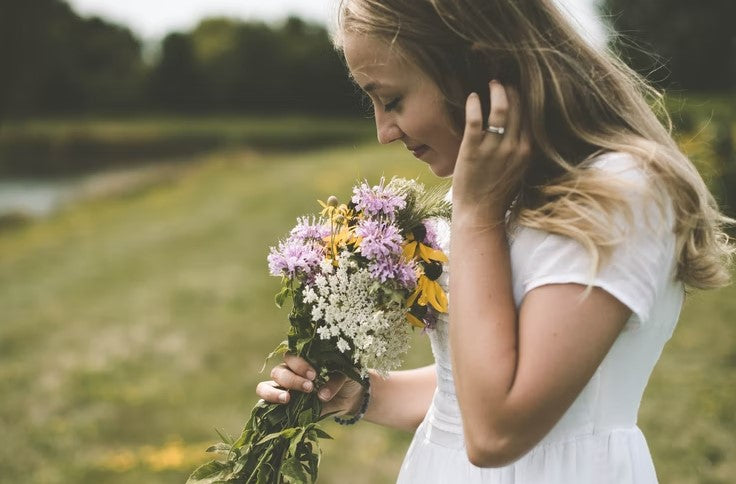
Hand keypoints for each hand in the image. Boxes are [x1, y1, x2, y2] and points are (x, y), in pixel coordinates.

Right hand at [255, 353, 364, 416]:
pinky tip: (281, 408)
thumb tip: (322, 395)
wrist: (351, 396)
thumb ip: (335, 381)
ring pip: (265, 386)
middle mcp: (290, 372)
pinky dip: (270, 405)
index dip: (299, 365)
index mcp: (303, 359)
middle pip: (278, 372)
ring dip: (274, 392)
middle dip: (292, 380)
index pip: (291, 356)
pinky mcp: (283, 406)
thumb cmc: (347, 378)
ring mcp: (284, 389)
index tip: (314, 375)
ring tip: (287, 399)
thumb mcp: (347, 375)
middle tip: (309, 388)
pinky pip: (267, 404)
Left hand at [452, 80, 531, 223]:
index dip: (524, 98)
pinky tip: (472, 97)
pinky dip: (474, 104)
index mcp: (527, 151)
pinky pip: (476, 120)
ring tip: (491, 83)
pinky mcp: (472, 151)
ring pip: (500, 110)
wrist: (480, 214)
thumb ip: (520, 149)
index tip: (518, 88)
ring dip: (496, 92)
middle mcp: (514, 148)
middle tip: (503, 81)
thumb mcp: (517, 170)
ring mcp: (493, 149)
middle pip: (518, 108)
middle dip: (512, 90)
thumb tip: (521, 130)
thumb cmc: (496, 193)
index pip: (531, 116)